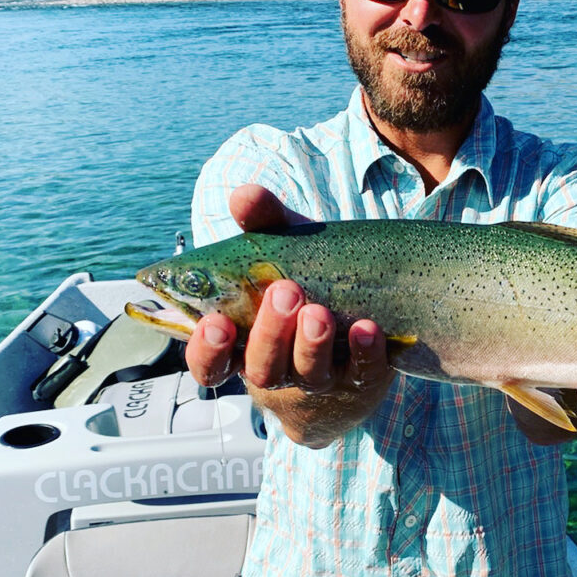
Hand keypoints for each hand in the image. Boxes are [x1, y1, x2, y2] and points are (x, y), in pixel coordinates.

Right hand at [184, 185, 393, 445]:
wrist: (355, 331)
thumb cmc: (306, 286)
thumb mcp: (284, 252)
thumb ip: (263, 225)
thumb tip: (244, 196)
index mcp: (244, 346)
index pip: (211, 363)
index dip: (209, 350)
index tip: (217, 323)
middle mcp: (279, 370)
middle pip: (263, 367)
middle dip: (270, 332)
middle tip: (285, 292)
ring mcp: (321, 380)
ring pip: (309, 374)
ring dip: (313, 344)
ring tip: (320, 311)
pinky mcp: (362, 380)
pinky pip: (363, 373)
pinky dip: (365, 352)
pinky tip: (367, 329)